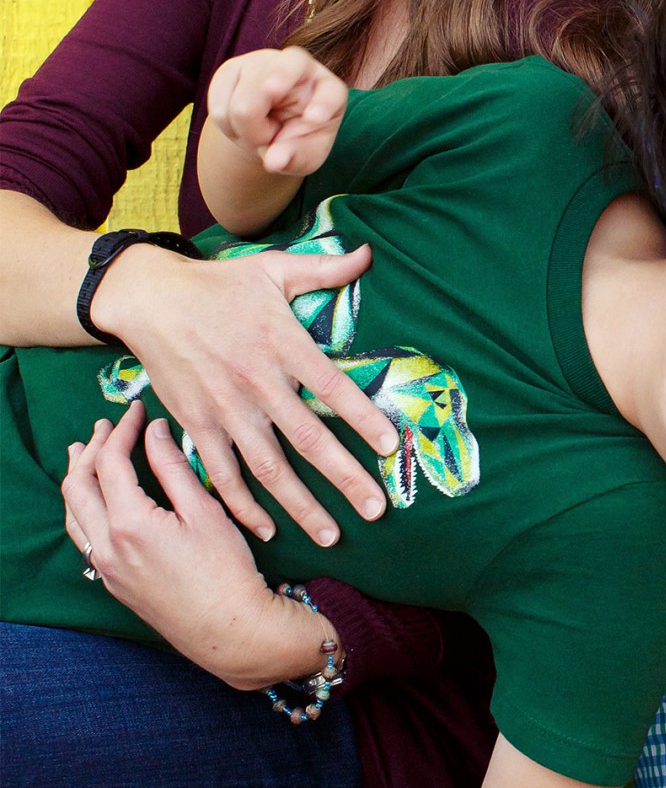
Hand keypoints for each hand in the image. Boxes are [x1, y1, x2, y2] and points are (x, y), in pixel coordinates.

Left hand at [60, 403, 332, 688]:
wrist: (229, 629)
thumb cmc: (227, 569)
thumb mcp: (206, 510)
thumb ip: (175, 467)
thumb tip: (156, 431)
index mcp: (129, 523)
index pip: (111, 463)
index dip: (122, 430)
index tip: (137, 409)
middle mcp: (107, 546)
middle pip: (79, 487)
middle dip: (91, 450)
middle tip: (107, 424)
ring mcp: (106, 568)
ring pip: (73, 515)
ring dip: (77, 479)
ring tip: (86, 454)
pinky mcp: (114, 582)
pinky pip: (84, 536)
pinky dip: (83, 507)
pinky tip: (98, 500)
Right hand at [90, 239, 393, 544]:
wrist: (151, 299)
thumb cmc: (221, 283)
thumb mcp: (274, 267)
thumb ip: (325, 268)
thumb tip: (369, 253)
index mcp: (283, 346)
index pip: (333, 388)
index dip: (364, 418)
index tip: (392, 447)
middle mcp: (258, 384)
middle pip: (308, 439)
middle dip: (345, 477)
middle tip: (377, 508)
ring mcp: (225, 410)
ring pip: (269, 468)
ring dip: (301, 505)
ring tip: (333, 534)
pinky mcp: (196, 426)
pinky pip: (222, 475)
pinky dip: (242, 506)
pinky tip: (267, 529)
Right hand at [207, 48, 347, 176]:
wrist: (268, 126)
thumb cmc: (296, 140)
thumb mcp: (304, 156)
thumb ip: (295, 158)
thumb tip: (274, 161)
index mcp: (328, 88)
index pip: (329, 91)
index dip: (322, 104)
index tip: (314, 120)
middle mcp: (299, 66)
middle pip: (272, 89)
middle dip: (261, 123)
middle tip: (263, 140)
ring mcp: (263, 62)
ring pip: (242, 102)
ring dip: (244, 130)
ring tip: (257, 132)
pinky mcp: (232, 68)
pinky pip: (218, 103)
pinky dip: (226, 124)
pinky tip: (239, 122)